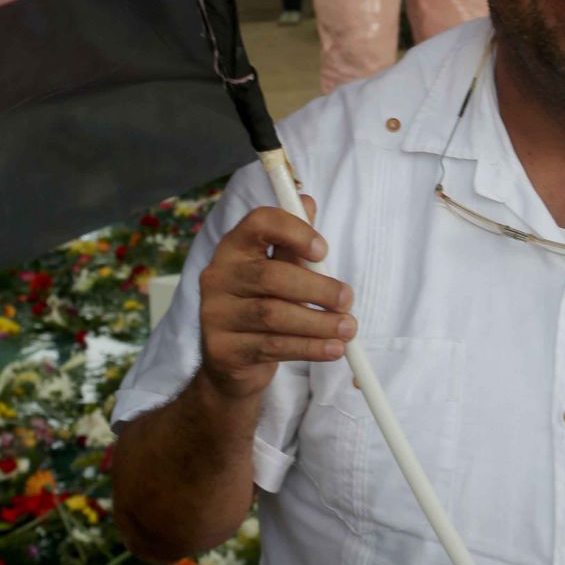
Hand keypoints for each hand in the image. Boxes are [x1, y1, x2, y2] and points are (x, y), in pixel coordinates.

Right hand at [197, 201, 355, 403]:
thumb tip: (307, 203)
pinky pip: (272, 346)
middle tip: (347, 299)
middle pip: (271, 276)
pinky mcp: (223, 349)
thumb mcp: (278, 270)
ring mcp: (216, 314)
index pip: (258, 223)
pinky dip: (309, 348)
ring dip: (318, 323)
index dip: (294, 231)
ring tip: (348, 328)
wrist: (230, 362)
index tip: (324, 251)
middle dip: (317, 288)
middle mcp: (218, 277)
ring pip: (273, 315)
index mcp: (233, 248)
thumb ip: (293, 243)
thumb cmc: (261, 304)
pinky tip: (333, 349)